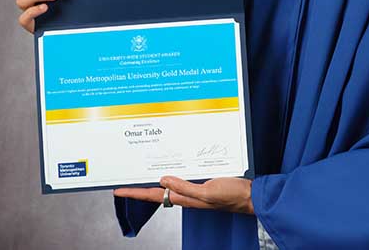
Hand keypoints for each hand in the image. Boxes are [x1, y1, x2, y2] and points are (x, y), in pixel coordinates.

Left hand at [114, 176, 253, 214]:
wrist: (250, 195)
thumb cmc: (232, 195)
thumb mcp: (208, 192)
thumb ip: (186, 188)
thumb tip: (163, 180)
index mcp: (185, 198)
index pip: (154, 196)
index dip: (135, 193)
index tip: (118, 190)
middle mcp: (186, 195)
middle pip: (157, 192)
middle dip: (139, 188)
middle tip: (124, 182)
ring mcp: (194, 190)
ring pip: (167, 185)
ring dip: (153, 182)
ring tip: (140, 176)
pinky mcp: (202, 184)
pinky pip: (181, 179)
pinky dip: (171, 175)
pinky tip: (169, 171)